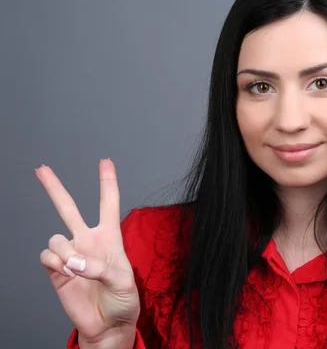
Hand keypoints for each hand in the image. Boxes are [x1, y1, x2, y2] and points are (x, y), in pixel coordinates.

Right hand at [37, 159, 139, 346]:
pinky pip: (47, 256)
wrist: (107, 326)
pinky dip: (55, 263)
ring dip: (64, 252)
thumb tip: (73, 260)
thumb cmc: (122, 301)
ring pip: (55, 237)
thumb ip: (100, 268)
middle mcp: (87, 241)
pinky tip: (67, 274)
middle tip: (42, 169)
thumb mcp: (123, 282)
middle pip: (68, 208)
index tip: (105, 161)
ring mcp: (70, 255)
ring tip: (77, 269)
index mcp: (110, 238)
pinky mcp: (56, 271)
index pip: (108, 204)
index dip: (107, 182)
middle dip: (54, 188)